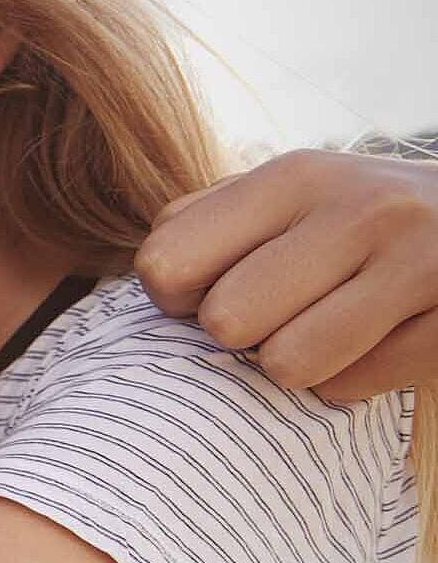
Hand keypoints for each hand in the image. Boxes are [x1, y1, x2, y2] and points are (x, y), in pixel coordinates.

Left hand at [137, 149, 437, 399]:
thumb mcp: (297, 196)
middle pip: (224, 321)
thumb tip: (151, 278)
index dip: (176, 297)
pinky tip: (382, 340)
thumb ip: (214, 223)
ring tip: (333, 328)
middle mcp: (358, 209)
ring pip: (286, 364)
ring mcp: (417, 264)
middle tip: (287, 313)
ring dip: (299, 363)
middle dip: (245, 334)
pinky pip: (353, 386)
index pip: (165, 261)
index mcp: (295, 176)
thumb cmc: (370, 221)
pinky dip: (355, 379)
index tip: (214, 291)